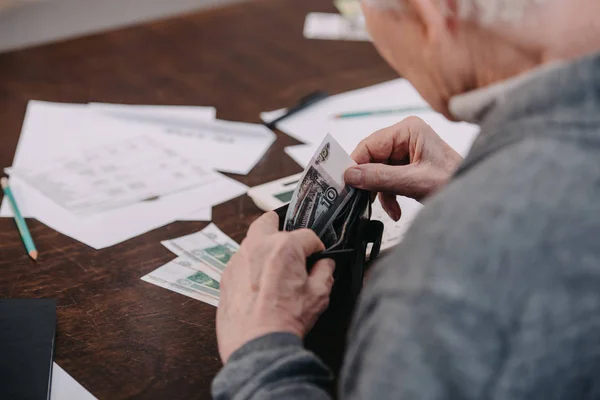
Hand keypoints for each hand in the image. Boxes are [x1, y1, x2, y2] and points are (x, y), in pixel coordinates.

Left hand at [216, 212, 334, 362]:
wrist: (257, 344)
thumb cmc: (285, 319)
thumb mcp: (319, 294)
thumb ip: (325, 271)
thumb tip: (325, 264)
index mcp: (284, 246)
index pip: (307, 235)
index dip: (316, 248)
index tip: (317, 258)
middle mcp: (258, 245)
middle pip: (270, 220)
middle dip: (282, 228)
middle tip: (291, 248)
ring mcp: (238, 259)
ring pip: (252, 240)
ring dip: (265, 248)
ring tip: (275, 270)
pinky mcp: (226, 275)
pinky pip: (241, 261)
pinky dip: (251, 266)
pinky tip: (259, 285)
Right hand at [344, 116, 461, 220]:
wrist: (475, 196)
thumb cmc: (456, 181)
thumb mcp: (414, 182)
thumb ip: (380, 177)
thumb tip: (351, 175)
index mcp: (409, 130)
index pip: (370, 144)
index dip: (356, 164)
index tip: (345, 182)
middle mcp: (406, 137)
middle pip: (371, 158)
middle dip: (370, 181)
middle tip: (361, 199)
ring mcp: (407, 151)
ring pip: (377, 171)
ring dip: (380, 192)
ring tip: (389, 208)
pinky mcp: (408, 166)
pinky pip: (387, 179)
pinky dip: (388, 195)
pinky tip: (395, 209)